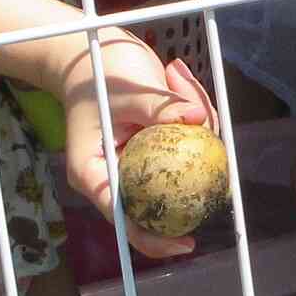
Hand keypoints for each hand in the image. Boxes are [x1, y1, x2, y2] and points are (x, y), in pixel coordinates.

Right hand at [57, 29, 216, 256]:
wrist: (91, 52)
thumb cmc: (97, 70)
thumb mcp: (128, 89)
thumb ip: (161, 106)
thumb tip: (199, 118)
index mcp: (95, 174)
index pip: (123, 218)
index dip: (154, 238)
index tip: (187, 242)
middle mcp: (115, 175)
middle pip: (161, 198)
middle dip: (192, 170)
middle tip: (204, 118)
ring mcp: (138, 163)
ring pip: (184, 165)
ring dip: (196, 123)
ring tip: (175, 76)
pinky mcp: (156, 148)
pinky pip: (188, 142)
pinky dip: (194, 113)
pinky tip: (177, 77)